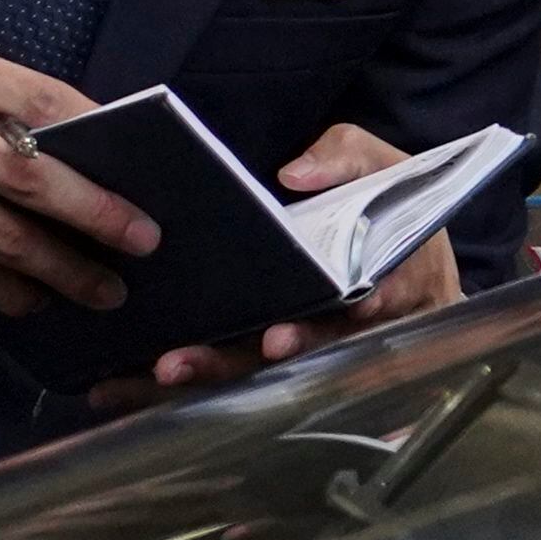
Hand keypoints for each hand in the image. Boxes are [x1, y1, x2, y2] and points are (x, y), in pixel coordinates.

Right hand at [0, 35, 156, 313]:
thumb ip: (3, 106)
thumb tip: (97, 156)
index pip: (43, 101)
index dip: (102, 137)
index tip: (146, 174)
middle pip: (30, 177)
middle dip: (97, 215)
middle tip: (145, 241)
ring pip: (6, 238)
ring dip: (67, 271)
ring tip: (108, 290)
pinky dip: (16, 292)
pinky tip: (41, 296)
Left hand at [93, 123, 465, 410]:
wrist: (403, 229)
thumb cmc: (391, 197)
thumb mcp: (380, 163)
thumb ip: (345, 158)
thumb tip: (295, 175)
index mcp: (382, 281)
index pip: (353, 314)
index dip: (316, 330)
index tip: (279, 340)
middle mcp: (350, 324)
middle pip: (295, 353)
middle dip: (238, 361)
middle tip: (180, 364)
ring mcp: (315, 340)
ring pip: (263, 370)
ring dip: (209, 374)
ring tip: (159, 371)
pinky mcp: (280, 343)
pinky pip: (238, 369)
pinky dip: (190, 379)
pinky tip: (137, 380)